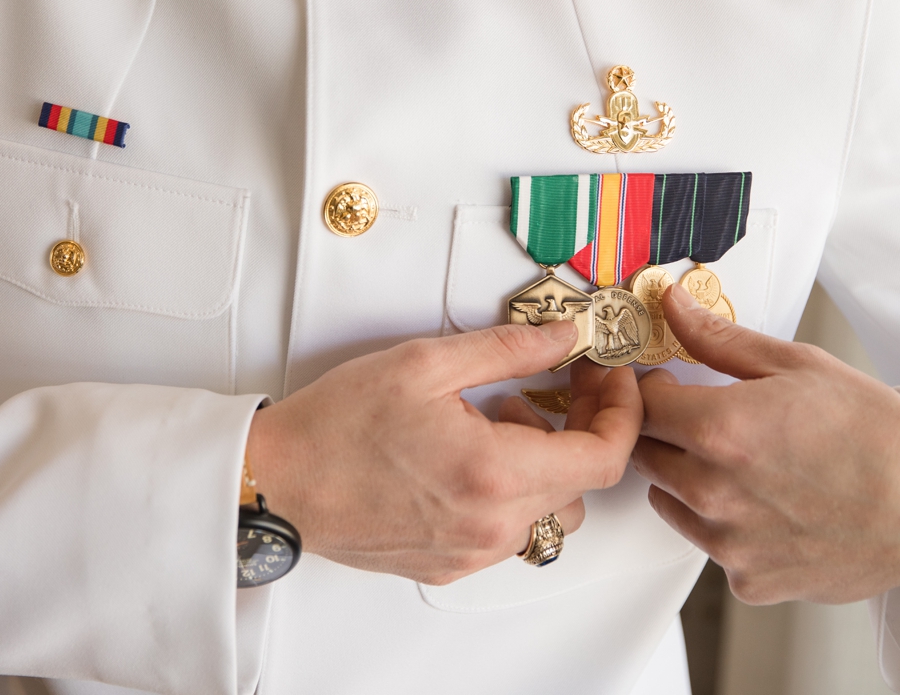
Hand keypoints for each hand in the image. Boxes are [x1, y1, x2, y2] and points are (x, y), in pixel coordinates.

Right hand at [246, 323, 641, 583]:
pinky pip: (512, 531)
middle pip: (584, 484)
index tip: (609, 380)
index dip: (622, 413)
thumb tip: (565, 335)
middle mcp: (491, 526)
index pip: (604, 458)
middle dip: (583, 427)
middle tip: (558, 385)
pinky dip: (512, 490)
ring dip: (546, 462)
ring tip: (500, 419)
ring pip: (552, 512)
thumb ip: (509, 349)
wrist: (278, 484)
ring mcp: (472, 552)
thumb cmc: (335, 427)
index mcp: (494, 475)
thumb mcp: (426, 363)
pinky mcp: (451, 564)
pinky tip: (474, 454)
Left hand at [632, 284, 899, 604]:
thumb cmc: (879, 433)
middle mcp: (716, 492)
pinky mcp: (751, 580)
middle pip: (645, 455)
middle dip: (665, 432)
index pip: (641, 406)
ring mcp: (731, 543)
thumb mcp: (798, 364)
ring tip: (746, 462)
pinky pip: (712, 545)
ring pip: (670, 501)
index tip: (671, 385)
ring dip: (688, 478)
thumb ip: (720, 339)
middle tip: (707, 420)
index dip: (653, 389)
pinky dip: (727, 525)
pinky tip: (770, 505)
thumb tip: (674, 306)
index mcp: (723, 430)